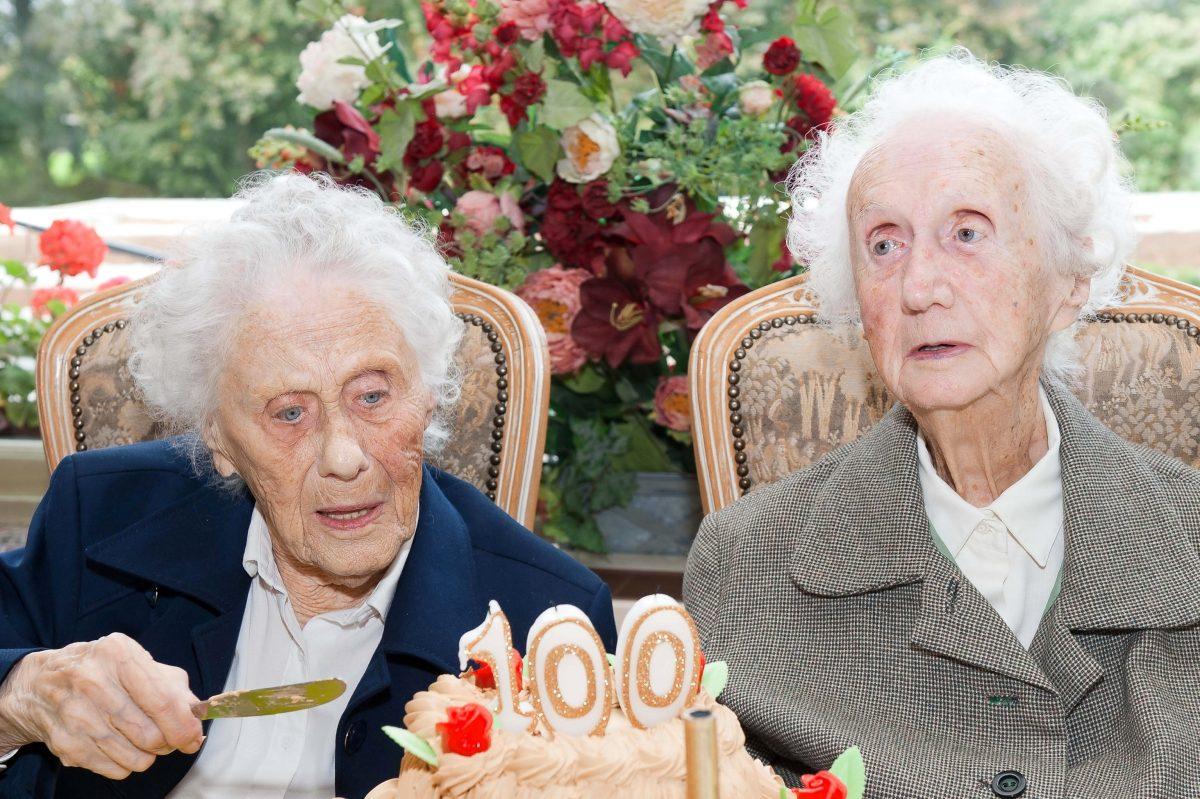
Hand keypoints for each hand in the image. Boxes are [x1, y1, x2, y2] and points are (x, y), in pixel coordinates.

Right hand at [0, 633, 203, 778]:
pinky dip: (126, 763)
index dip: (183, 726)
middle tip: (167, 738)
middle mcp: (92, 682)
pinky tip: (119, 745)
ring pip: (135, 757)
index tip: (193, 737)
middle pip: (149, 734)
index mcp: (117, 654)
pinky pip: (115, 769)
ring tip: (142, 739)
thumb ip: (172, 686)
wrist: (40, 684)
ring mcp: (75, 714)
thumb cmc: (100, 671)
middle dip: (168, 742)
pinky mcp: (65, 743)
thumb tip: (196, 717)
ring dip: (148, 755)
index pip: (161, 701)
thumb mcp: (136, 662)